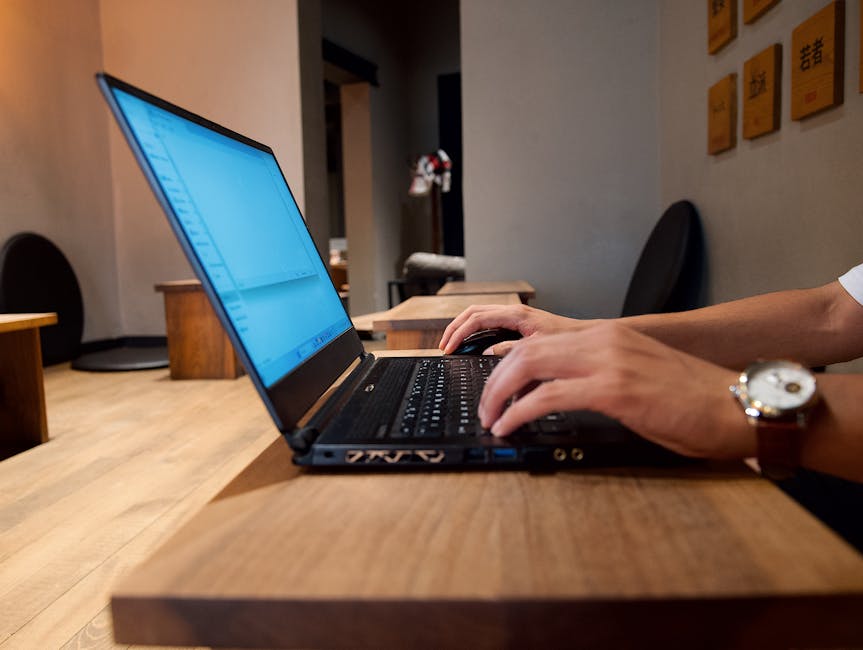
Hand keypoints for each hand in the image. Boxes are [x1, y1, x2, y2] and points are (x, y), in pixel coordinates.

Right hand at [439, 304, 581, 354]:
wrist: (589, 337)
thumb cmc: (571, 342)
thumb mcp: (540, 349)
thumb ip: (511, 350)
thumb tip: (486, 353)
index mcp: (517, 315)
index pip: (476, 319)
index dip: (459, 333)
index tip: (449, 348)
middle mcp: (514, 312)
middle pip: (472, 312)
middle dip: (454, 328)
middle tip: (444, 346)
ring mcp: (515, 316)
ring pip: (479, 315)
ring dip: (462, 328)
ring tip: (452, 345)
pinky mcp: (519, 324)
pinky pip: (488, 322)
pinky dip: (474, 331)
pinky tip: (472, 345)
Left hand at [478, 322, 753, 458]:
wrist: (736, 405)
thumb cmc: (694, 399)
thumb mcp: (638, 374)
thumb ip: (601, 374)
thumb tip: (563, 393)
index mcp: (607, 335)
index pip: (540, 340)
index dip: (508, 363)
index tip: (495, 388)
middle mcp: (603, 340)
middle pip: (525, 350)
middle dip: (495, 380)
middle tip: (486, 407)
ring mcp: (608, 361)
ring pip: (528, 366)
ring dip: (499, 395)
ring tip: (491, 419)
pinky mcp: (614, 389)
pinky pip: (547, 397)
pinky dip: (519, 412)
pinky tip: (509, 427)